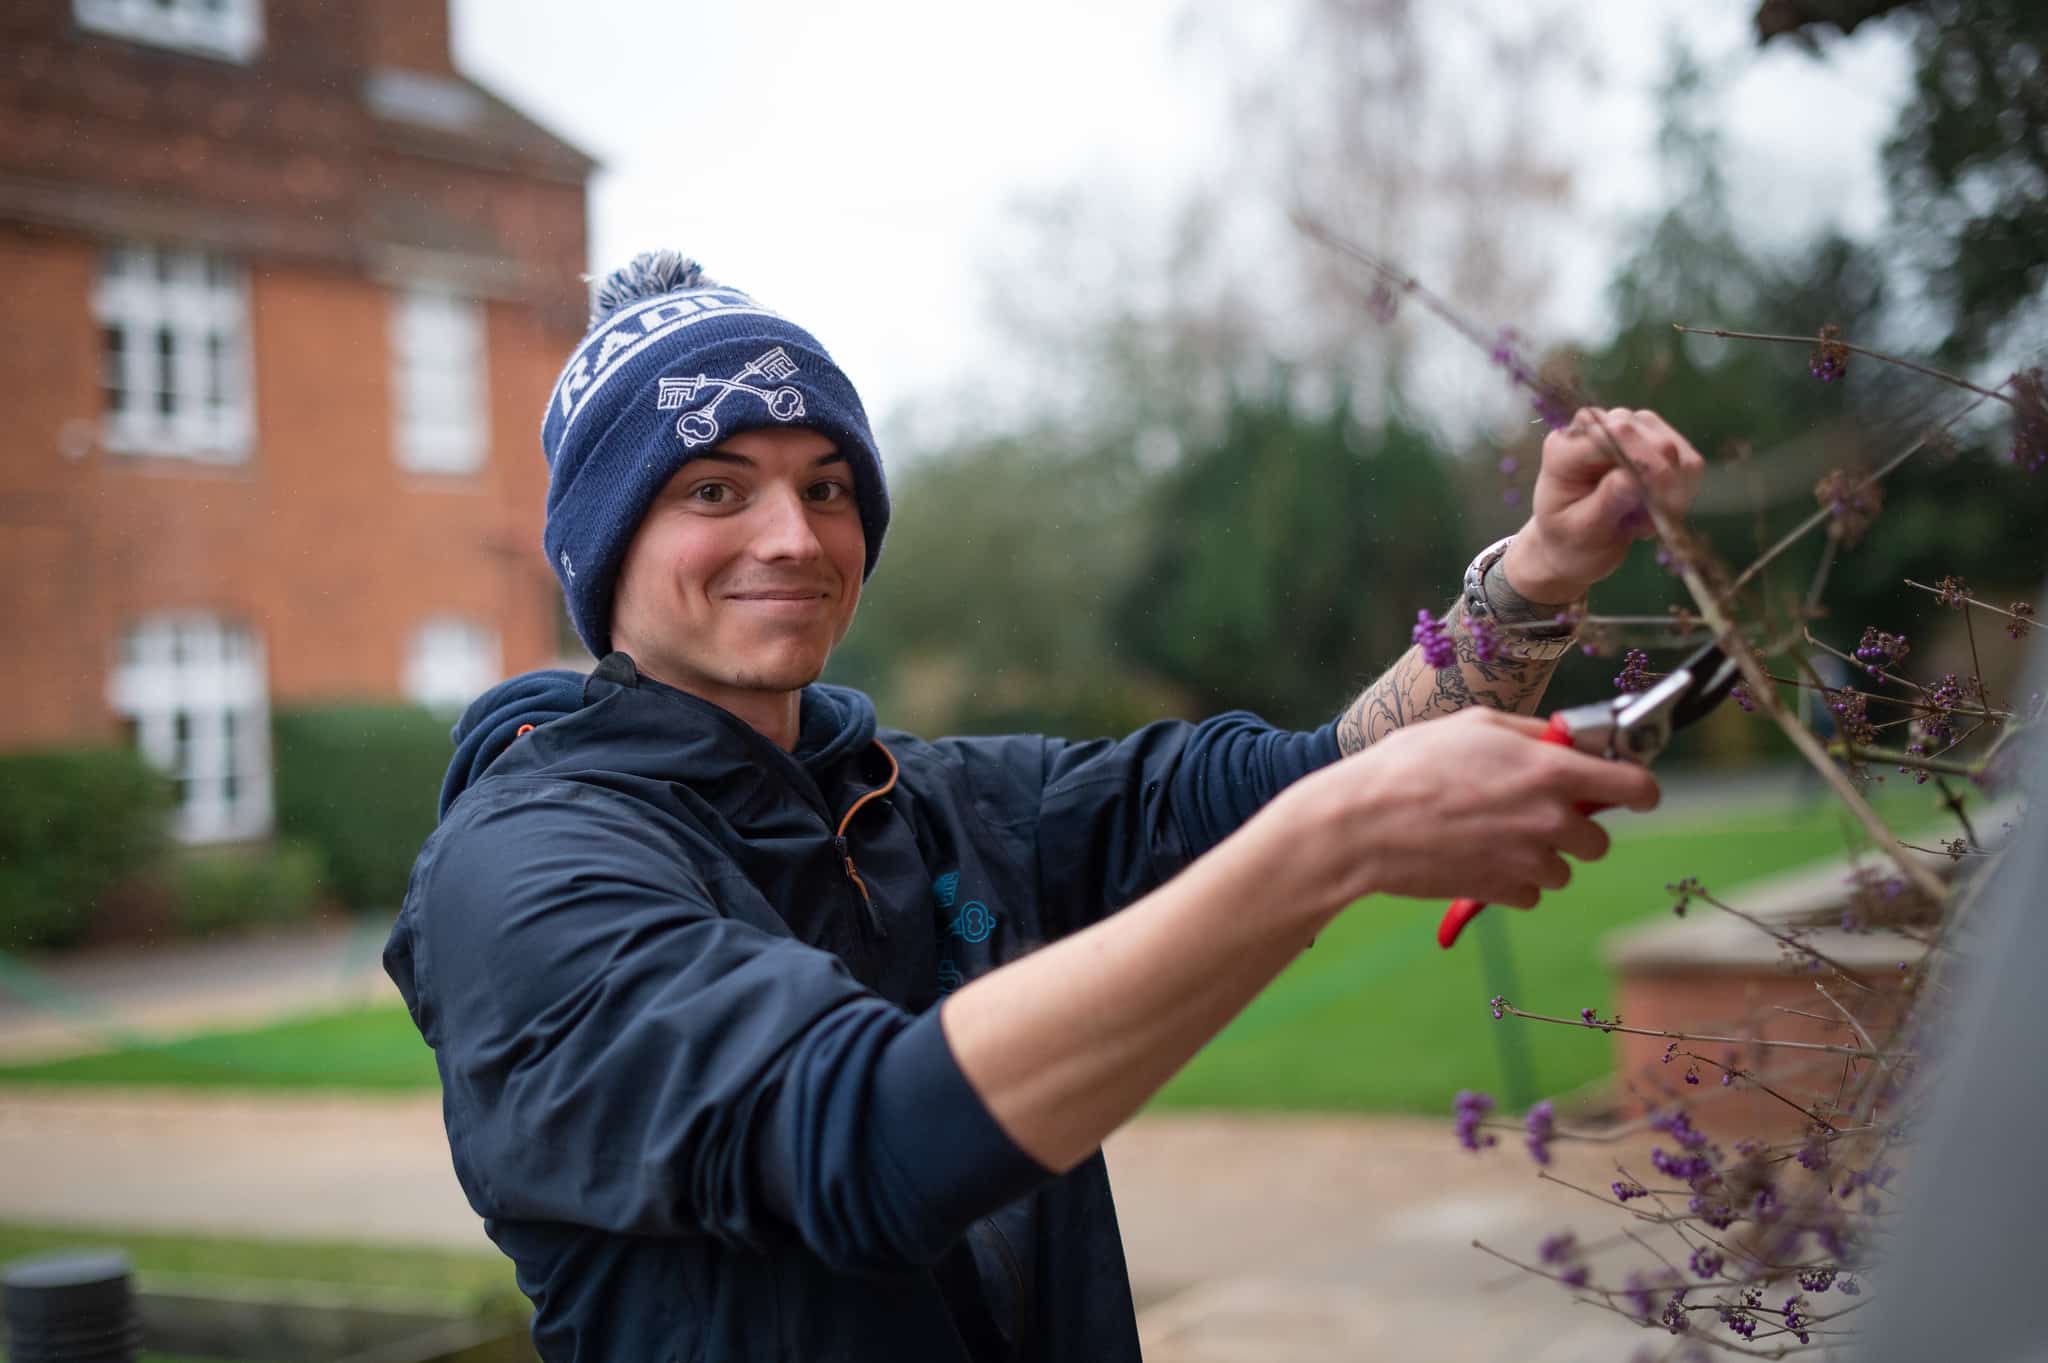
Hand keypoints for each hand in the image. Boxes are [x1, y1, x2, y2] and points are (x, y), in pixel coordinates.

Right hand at [1267, 708, 1659, 911]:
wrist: (1364, 824)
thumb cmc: (1411, 764)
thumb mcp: (1474, 724)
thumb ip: (1531, 733)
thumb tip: (1563, 740)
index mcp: (1553, 772)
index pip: (1637, 788)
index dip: (1639, 789)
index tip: (1631, 792)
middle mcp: (1552, 821)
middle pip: (1600, 840)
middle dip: (1574, 827)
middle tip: (1533, 812)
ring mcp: (1529, 862)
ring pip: (1563, 870)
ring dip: (1540, 857)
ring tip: (1493, 835)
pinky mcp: (1503, 892)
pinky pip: (1530, 893)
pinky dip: (1512, 881)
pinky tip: (1477, 857)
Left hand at [1504, 408, 1705, 604]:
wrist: (1577, 546)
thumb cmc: (1571, 540)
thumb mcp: (1581, 530)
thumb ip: (1605, 502)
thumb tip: (1632, 477)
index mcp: (1565, 446)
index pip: (1616, 434)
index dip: (1646, 464)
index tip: (1660, 504)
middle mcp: (1598, 427)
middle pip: (1653, 438)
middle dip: (1663, 484)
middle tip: (1647, 524)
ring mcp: (1630, 429)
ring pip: (1676, 450)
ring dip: (1671, 493)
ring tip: (1641, 520)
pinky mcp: (1655, 441)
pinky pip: (1689, 462)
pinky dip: (1681, 493)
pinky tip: (1654, 511)